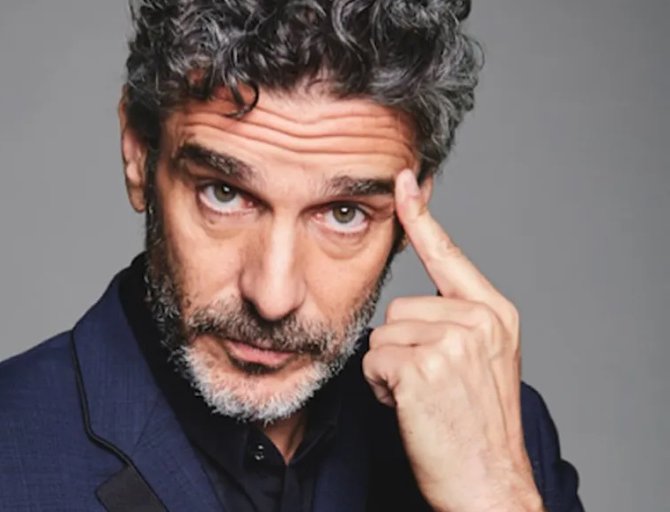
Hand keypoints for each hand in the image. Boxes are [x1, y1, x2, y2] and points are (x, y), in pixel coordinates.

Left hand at [363, 170, 544, 511]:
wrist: (488, 484)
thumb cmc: (475, 428)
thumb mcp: (479, 363)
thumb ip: (454, 323)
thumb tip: (410, 303)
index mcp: (494, 314)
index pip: (448, 255)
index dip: (421, 217)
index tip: (404, 179)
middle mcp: (478, 320)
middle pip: (398, 309)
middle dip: (400, 350)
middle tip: (430, 388)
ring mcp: (453, 341)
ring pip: (382, 336)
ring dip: (389, 371)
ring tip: (423, 399)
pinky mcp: (424, 366)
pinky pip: (372, 362)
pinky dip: (380, 389)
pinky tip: (411, 410)